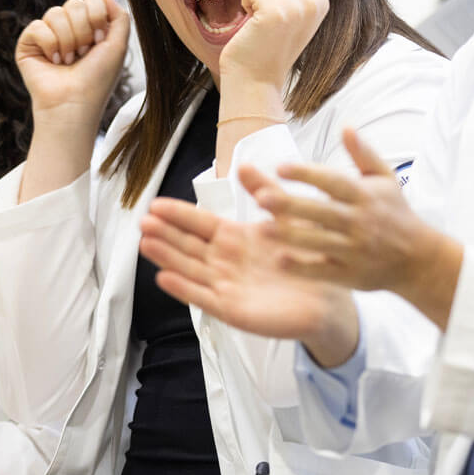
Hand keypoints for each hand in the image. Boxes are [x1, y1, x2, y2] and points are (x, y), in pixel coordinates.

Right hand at [16, 0, 129, 127]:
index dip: (97, 18)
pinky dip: (49, 45)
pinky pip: (37, 26)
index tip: (100, 42)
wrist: (74, 104)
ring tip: (68, 61)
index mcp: (89, 27)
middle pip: (74, 3)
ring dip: (67, 41)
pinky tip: (53, 62)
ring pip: (55, 13)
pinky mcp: (28, 43)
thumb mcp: (118, 46)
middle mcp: (68, 28)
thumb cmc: (97, 80)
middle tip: (83, 54)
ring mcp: (47, 34)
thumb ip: (120, 16)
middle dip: (82, 31)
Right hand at [139, 198, 358, 366]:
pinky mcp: (232, 310)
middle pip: (188, 245)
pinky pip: (203, 298)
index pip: (200, 223)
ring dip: (167, 257)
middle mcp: (225, 261)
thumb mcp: (287, 219)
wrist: (330, 301)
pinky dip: (184, 289)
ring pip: (189, 269)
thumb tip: (243, 164)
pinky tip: (164, 277)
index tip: (155, 204)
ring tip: (145, 242)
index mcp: (236, 238)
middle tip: (143, 221)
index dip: (178, 214)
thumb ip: (265, 192)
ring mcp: (226, 286)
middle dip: (165, 233)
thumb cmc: (309, 260)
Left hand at [219, 0, 332, 90]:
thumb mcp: (299, 16)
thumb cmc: (271, 46)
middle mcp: (313, 2)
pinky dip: (245, 3)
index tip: (278, 9)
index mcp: (321, 1)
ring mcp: (295, 7)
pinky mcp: (274, 12)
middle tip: (266, 16)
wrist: (256, 79)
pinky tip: (252, 23)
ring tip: (260, 20)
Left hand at [246, 128, 462, 327]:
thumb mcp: (386, 179)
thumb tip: (346, 126)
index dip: (307, 174)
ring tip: (260, 229)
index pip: (333, 182)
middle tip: (260, 198)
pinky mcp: (351, 275)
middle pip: (321, 212)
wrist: (419, 260)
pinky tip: (279, 260)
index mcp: (365, 196)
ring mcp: (355, 250)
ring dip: (289, 236)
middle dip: (291, 205)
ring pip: (319, 242)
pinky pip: (324, 272)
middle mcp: (360, 222)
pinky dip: (303, 268)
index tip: (280, 167)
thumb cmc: (396, 213)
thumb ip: (364, 154)